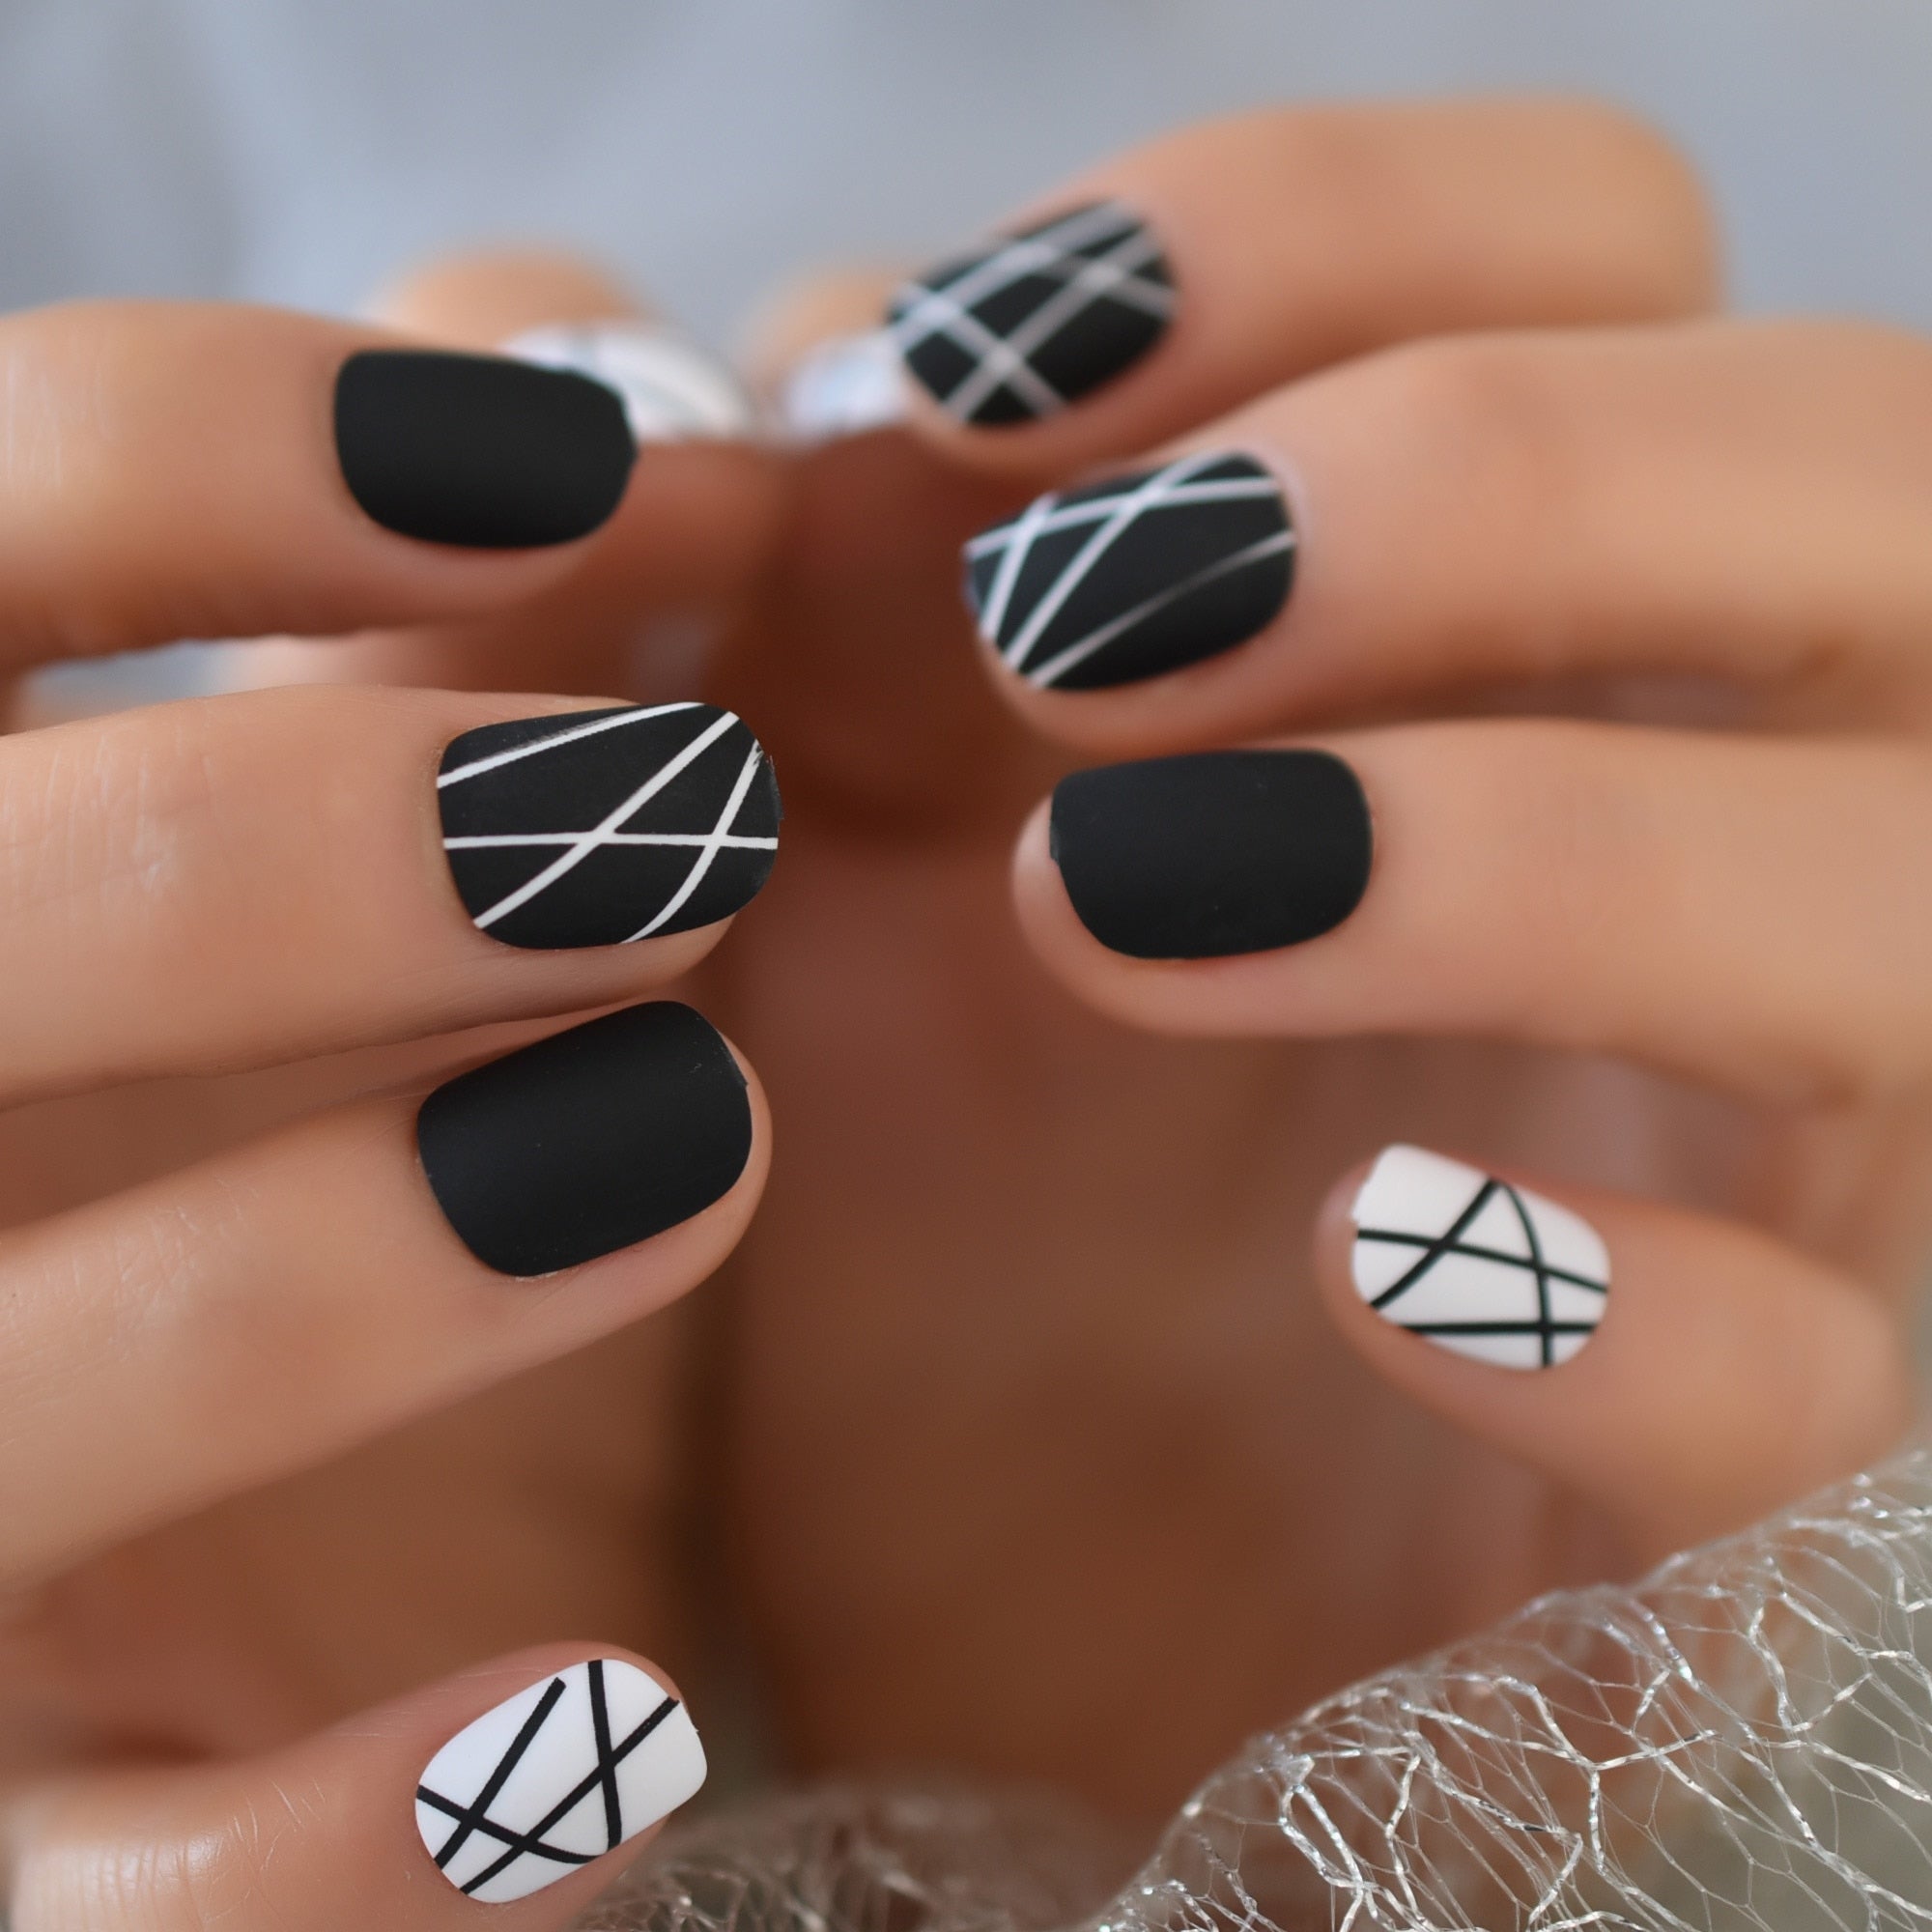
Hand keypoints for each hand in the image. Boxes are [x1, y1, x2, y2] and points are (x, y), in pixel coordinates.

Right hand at [0, 271, 783, 1921]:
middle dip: (293, 849)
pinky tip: (612, 1729)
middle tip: (673, 830)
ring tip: (682, 1154)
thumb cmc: (454, 1150)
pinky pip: (98, 1907)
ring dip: (320, 1274)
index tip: (603, 471)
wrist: (434, 1566)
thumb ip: (567, 642)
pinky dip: (336, 1849)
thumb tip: (760, 437)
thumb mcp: (512, 880)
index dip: (224, 445)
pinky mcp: (24, 1859)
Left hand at [711, 99, 1920, 1822]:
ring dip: (1535, 846)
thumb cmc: (942, 1207)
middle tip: (1096, 618)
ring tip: (1133, 896)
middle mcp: (1732, 845)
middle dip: (1487, 479)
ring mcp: (1798, 1174)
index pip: (1596, 261)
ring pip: (1918, 901)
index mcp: (1524, 648)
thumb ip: (858, 609)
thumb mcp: (851, 866)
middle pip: (1867, 482)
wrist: (987, 1624)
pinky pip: (1827, 1393)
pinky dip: (1630, 1317)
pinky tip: (1367, 1255)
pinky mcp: (1747, 1509)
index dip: (1325, 231)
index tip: (992, 366)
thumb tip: (862, 374)